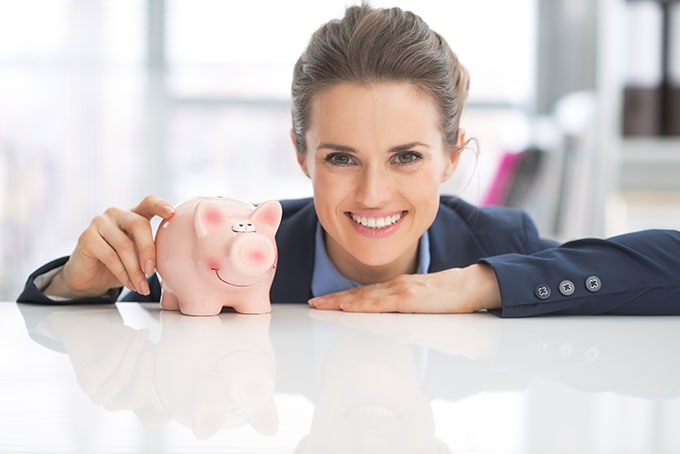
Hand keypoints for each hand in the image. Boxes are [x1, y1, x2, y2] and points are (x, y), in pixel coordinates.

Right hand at [48, 194, 175, 297]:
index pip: (148, 202)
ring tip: (141, 286)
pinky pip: (111, 256)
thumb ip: (152, 249)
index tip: (172, 213)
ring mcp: (100, 223)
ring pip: (125, 245)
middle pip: (139, 224)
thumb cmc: (120, 262)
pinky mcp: (87, 237)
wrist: (90, 277)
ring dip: (135, 270)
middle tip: (151, 272)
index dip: (160, 205)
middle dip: (148, 251)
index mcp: (133, 214)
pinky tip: (129, 284)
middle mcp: (116, 214)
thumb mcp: (139, 254)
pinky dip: (123, 274)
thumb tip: (173, 260)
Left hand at [308, 263, 501, 312]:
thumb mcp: (420, 304)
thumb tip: (387, 322)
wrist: (470, 286)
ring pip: (364, 297)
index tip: (322, 302)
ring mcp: (401, 291)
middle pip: (357, 294)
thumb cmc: (448, 297)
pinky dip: (362, 305)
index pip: (362, 294)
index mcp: (395, 289)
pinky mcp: (410, 298)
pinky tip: (348, 307)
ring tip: (321, 306)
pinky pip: (381, 303)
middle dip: (332, 300)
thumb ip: (403, 309)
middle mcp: (394, 287)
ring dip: (340, 301)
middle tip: (311, 304)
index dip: (341, 298)